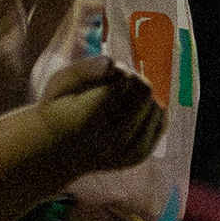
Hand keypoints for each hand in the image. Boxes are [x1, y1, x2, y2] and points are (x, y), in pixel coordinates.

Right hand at [38, 56, 166, 174]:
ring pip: (156, 106)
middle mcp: (112, 140)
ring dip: (142, 98)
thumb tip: (112, 63)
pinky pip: (160, 122)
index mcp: (89, 119)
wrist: (58, 153)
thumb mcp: (59, 84)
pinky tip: (131, 115)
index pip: (126, 80)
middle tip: (111, 89)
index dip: (118, 72)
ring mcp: (128, 152)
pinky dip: (150, 112)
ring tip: (118, 104)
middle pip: (144, 90)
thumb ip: (82, 70)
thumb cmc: (59, 110)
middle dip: (133, 82)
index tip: (103, 79)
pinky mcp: (138, 156)